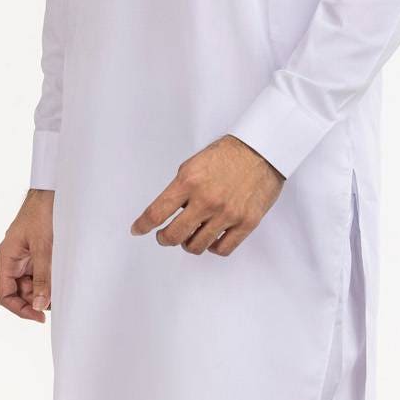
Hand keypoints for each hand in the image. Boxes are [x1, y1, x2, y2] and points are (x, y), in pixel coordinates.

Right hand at [0, 188, 53, 321]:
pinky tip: (61, 279)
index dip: (19, 309)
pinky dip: (49, 279)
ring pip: (30, 284)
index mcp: (6, 258)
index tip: (38, 316)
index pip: (4, 294)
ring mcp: (25, 257)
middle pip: (18, 292)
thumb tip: (40, 304)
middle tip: (55, 303)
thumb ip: (42, 276)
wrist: (52, 191)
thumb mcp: (43, 247)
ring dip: (43, 290)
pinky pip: (39, 273)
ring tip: (60, 290)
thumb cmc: (42, 212)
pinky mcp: (36, 253)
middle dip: (35, 300)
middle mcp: (12, 260)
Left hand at [129, 136, 284, 256]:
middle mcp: (206, 200)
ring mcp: (227, 214)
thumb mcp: (194, 164)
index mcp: (189, 181)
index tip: (137, 230)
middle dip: (163, 239)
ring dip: (188, 243)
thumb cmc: (227, 155)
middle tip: (163, 236)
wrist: (262, 150)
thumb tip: (168, 213)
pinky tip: (211, 238)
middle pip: (173, 236)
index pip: (156, 213)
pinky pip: (222, 249)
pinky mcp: (246, 223)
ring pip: (196, 246)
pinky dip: (212, 247)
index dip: (142, 226)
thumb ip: (180, 189)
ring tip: (190, 235)